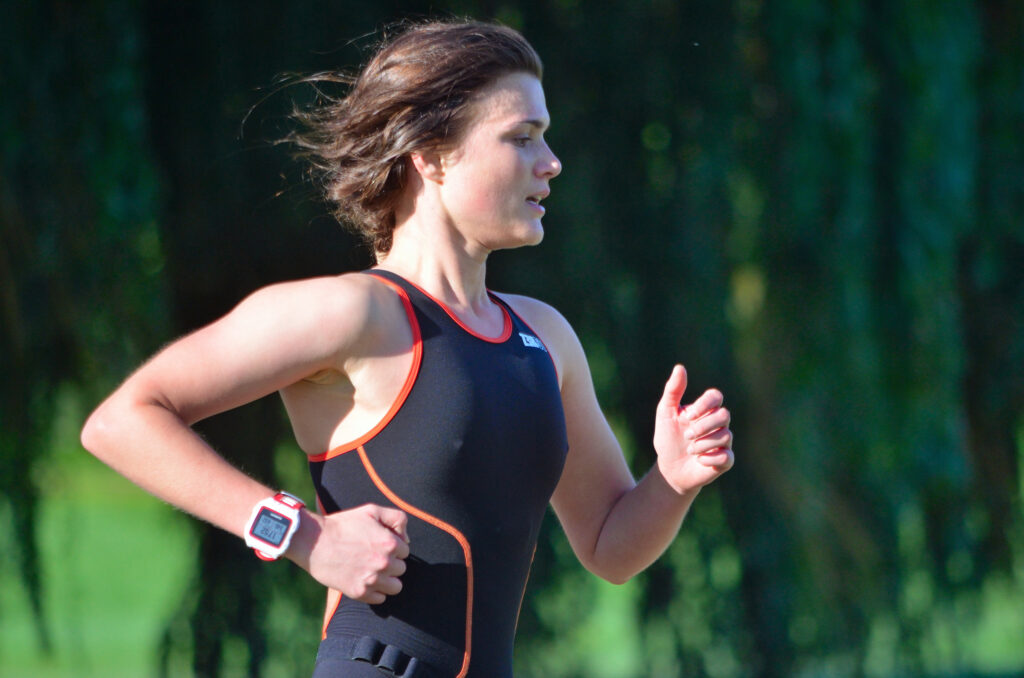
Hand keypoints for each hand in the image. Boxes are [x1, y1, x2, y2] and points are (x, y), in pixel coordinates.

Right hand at [298, 503, 409, 603]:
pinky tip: (365, 580)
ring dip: (387, 580)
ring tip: (373, 571)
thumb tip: (406, 539)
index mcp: (390, 543)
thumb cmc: (343, 524)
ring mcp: (372, 580)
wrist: (315, 542)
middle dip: (391, 563)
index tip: (379, 544)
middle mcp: (384, 563)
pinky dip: (375, 592)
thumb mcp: (371, 511)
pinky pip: (380, 599)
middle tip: (373, 556)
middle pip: (401, 569)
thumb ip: (396, 518)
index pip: (405, 551)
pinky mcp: (359, 592)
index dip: (393, 546)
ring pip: (396, 587)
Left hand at [653, 364, 733, 493]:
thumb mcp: (665, 413)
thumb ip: (673, 391)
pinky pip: (726, 457)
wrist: (668, 468)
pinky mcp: (725, 461)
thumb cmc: (668, 439)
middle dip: (704, 426)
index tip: (688, 416)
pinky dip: (709, 458)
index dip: (705, 404)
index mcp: (705, 410)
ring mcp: (723, 443)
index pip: (716, 397)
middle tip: (688, 435)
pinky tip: (699, 460)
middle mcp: (718, 424)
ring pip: (726, 436)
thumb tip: (680, 367)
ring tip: (690, 449)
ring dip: (703, 444)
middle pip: (724, 415)